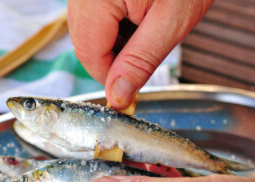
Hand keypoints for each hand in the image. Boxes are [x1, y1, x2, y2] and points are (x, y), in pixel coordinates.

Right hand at [68, 0, 212, 108]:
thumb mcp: (170, 22)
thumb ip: (139, 62)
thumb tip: (117, 96)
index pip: (90, 56)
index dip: (111, 77)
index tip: (132, 84)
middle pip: (84, 42)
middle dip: (112, 57)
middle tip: (145, 49)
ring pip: (87, 29)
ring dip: (112, 40)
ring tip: (145, 25)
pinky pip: (92, 13)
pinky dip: (112, 22)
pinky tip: (136, 14)